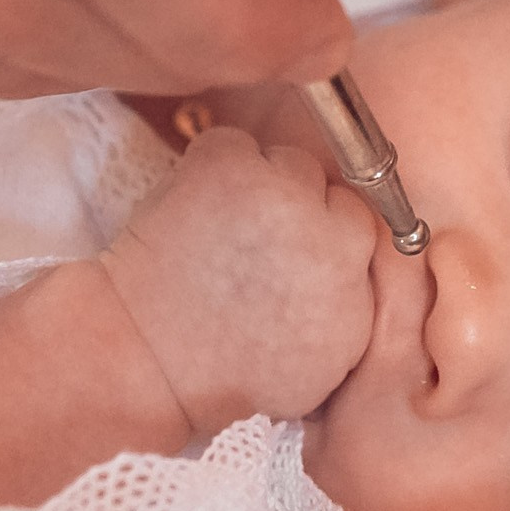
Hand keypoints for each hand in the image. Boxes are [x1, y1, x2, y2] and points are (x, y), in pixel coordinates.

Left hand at [101, 127, 377, 432]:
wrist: (142, 361)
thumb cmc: (218, 368)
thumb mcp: (316, 363)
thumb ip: (352, 303)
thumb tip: (357, 251)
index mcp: (358, 298)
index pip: (367, 228)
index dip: (326, 234)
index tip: (293, 248)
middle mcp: (330, 246)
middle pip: (332, 190)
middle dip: (299, 206)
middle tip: (255, 238)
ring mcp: (281, 199)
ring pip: (287, 161)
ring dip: (259, 183)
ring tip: (221, 228)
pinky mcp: (229, 169)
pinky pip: (233, 143)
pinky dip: (212, 167)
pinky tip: (193, 210)